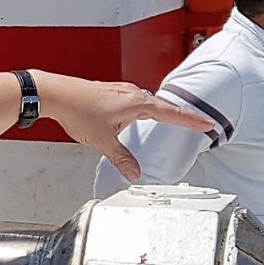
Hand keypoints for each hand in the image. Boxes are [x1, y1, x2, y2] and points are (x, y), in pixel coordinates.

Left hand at [32, 72, 214, 181]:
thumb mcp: (104, 141)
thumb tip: (135, 173)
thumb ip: (122, 158)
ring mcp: (121, 91)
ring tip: (174, 120)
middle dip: (181, 116)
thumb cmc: (78, 110)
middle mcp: (132, 94)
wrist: (55, 93)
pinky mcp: (110, 92)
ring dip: (161, 111)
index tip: (208, 124)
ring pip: (148, 102)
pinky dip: (143, 108)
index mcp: (138, 104)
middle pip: (164, 106)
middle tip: (198, 124)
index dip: (192, 121)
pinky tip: (138, 115)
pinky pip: (135, 101)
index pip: (172, 114)